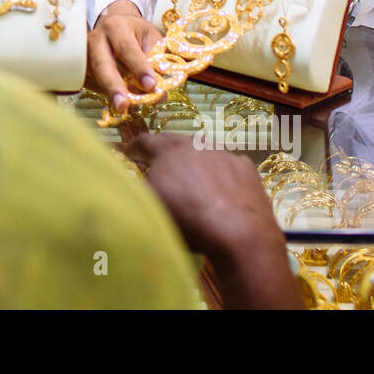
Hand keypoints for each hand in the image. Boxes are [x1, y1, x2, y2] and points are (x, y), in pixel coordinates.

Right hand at [85, 0, 161, 115]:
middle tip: (123, 104)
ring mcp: (85, 53)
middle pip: (103, 64)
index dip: (139, 67)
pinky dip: (105, 93)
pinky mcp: (81, 67)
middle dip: (114, 86)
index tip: (151, 85)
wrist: (116, 27)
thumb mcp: (152, 40)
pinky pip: (91, 83)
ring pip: (95, 77)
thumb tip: (158, 93)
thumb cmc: (137, 35)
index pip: (127, 47)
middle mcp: (96, 38)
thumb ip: (157, 63)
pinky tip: (115, 100)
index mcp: (117, 26)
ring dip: (109, 94)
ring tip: (121, 108)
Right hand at [122, 132, 301, 308]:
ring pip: (203, 153)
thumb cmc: (186, 218)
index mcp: (168, 150)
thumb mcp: (150, 204)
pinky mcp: (246, 168)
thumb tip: (138, 179)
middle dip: (164, 152)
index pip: (145, 142)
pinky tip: (221, 192)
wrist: (239, 232)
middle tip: (158, 165)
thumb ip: (140, 187)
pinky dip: (220, 175)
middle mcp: (196, 145)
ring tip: (192, 181)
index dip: (133, 148)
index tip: (127, 153)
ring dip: (194, 163)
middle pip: (175, 143)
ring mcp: (225, 154)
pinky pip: (228, 166)